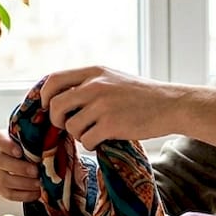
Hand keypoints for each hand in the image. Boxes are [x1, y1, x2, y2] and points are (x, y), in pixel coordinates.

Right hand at [0, 129, 40, 201]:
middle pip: (0, 161)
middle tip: (36, 171)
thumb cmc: (42, 149)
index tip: (20, 152)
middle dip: (19, 168)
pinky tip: (37, 193)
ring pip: (3, 179)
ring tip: (39, 184)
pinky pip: (8, 193)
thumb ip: (43, 138)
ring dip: (23, 183)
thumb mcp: (43, 140)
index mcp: (5, 140)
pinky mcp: (3, 188)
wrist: (44, 166)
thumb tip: (54, 132)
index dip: (6, 146)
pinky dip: (24, 195)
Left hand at [41, 66, 178, 149]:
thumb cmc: (141, 95)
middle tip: (69, 126)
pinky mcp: (111, 124)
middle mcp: (95, 85)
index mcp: (94, 71)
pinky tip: (104, 140)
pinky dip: (91, 144)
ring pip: (70, 126)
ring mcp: (102, 105)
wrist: (171, 105)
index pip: (53, 79)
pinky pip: (86, 140)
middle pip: (55, 105)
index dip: (44, 96)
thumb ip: (88, 83)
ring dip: (78, 135)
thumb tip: (58, 97)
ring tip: (94, 132)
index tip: (49, 107)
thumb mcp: (113, 78)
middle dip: (57, 120)